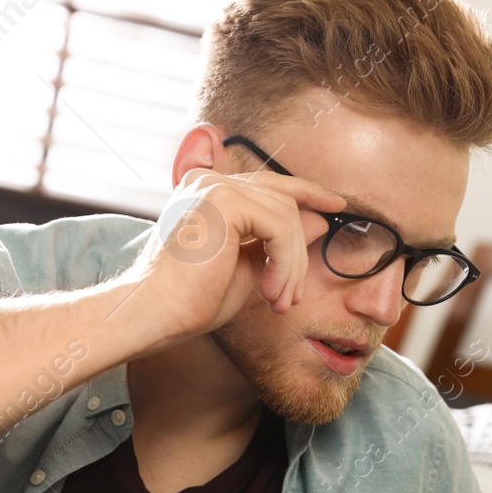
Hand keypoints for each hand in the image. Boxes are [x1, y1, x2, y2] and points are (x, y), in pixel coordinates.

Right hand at [125, 166, 346, 342]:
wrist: (156, 313)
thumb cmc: (192, 299)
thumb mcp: (248, 265)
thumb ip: (279, 241)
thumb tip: (319, 219)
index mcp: (208, 190)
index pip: (268, 184)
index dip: (306, 192)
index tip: (335, 205)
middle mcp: (209, 180)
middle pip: (283, 200)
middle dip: (298, 251)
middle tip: (291, 295)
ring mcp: (214, 187)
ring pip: (286, 217)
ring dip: (292, 267)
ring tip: (279, 300)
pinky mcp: (223, 202)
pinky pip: (280, 228)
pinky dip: (285, 264)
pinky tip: (270, 292)